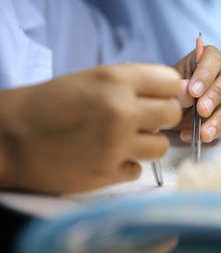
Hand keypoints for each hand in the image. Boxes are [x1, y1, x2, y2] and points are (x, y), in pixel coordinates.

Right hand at [0, 64, 181, 193]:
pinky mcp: (106, 173)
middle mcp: (120, 111)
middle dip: (162, 117)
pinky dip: (127, 165)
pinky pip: (138, 169)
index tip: (158, 97)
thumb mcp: (92, 78)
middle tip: (144, 121)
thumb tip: (171, 90)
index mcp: (115, 80)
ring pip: (161, 146)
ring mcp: (115, 144)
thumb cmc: (50, 104)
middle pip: (172, 113)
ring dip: (148, 144)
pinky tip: (110, 158)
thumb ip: (131, 83)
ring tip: (127, 142)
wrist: (10, 137)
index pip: (171, 82)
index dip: (166, 90)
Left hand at [173, 45, 220, 142]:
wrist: (166, 111)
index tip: (193, 91)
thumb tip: (187, 93)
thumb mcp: (168, 88)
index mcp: (207, 59)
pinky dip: (212, 133)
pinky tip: (194, 136)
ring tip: (203, 133)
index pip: (213, 58)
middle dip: (217, 95)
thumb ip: (177, 88)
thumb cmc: (169, 91)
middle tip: (201, 110)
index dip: (206, 74)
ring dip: (220, 119)